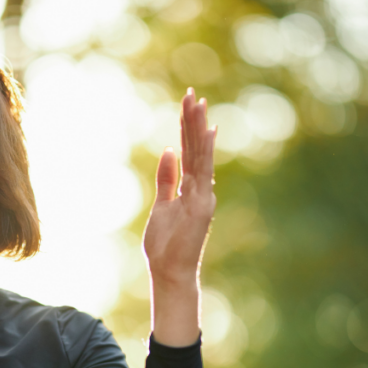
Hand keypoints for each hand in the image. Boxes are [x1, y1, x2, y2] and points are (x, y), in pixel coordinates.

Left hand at [142, 88, 216, 346]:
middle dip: (193, 121)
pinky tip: (206, 131)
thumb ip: (166, 179)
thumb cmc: (165, 245)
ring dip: (198, 129)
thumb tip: (169, 151)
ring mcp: (203, 195)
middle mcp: (200, 189)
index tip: (188, 107)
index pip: (190, 153)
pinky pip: (202, 172)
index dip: (188, 130)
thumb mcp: (161, 206)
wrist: (170, 272)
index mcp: (190, 189)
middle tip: (192, 94)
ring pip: (200, 155)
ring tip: (197, 103)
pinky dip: (204, 151)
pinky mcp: (202, 204)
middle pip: (196, 148)